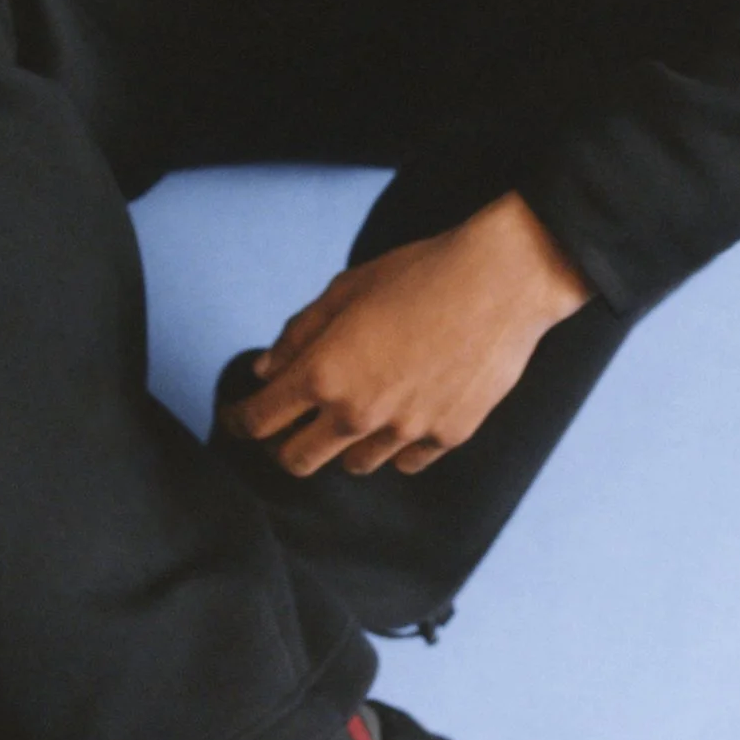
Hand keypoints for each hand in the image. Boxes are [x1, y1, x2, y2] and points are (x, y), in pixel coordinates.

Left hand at [223, 192, 593, 477]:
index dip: (241, 421)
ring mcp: (405, 431)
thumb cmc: (419, 274)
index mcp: (323, 373)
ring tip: (355, 411)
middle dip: (282, 446)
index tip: (239, 419)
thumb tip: (265, 371)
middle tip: (289, 425)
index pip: (260, 419)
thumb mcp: (346, 291)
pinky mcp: (446, 437)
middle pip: (297, 461)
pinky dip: (395, 446)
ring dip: (343, 444)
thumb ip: (299, 335)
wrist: (500, 281)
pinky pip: (405, 461)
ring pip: (354, 465)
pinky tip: (401, 415)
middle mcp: (358, 413)